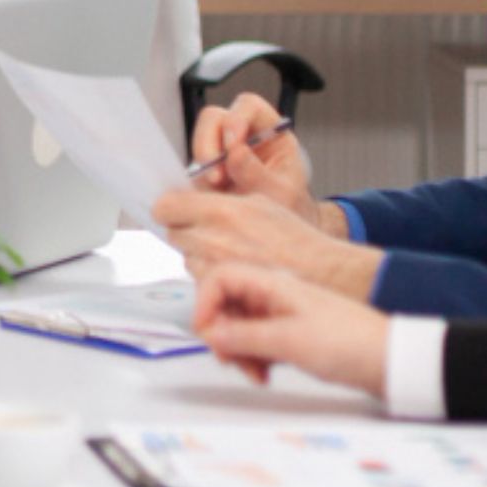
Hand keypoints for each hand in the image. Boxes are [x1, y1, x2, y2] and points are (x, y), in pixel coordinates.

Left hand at [155, 188, 384, 298]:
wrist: (321, 273)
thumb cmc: (296, 238)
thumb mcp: (261, 199)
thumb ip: (222, 198)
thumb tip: (193, 194)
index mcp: (221, 211)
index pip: (166, 206)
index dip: (170, 207)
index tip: (176, 208)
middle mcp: (212, 241)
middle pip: (173, 232)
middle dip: (185, 229)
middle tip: (206, 229)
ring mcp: (214, 269)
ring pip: (185, 257)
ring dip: (197, 253)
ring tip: (226, 251)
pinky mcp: (221, 292)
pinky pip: (199, 279)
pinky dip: (210, 274)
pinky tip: (232, 269)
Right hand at [190, 93, 326, 225]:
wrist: (279, 233)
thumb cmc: (289, 206)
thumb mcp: (283, 193)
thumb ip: (259, 174)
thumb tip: (235, 154)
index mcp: (270, 130)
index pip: (249, 106)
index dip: (236, 119)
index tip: (232, 145)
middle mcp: (242, 135)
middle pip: (214, 118)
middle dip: (209, 143)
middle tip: (215, 175)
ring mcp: (221, 150)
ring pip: (199, 140)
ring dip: (202, 163)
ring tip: (217, 188)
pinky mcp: (207, 169)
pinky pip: (193, 165)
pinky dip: (197, 177)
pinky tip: (210, 194)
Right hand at [191, 264, 389, 394]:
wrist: (393, 360)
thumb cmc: (351, 342)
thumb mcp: (289, 341)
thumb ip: (244, 336)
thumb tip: (209, 333)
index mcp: (273, 282)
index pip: (221, 278)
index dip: (204, 303)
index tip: (205, 333)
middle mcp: (274, 294)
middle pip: (226, 304)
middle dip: (222, 334)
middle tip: (230, 359)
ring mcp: (283, 314)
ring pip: (239, 326)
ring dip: (238, 350)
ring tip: (255, 372)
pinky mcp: (292, 334)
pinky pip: (257, 341)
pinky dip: (254, 357)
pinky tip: (265, 373)